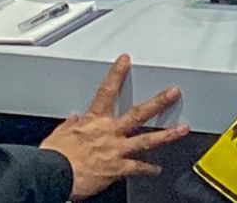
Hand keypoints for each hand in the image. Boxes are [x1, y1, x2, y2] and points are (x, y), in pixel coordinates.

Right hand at [41, 55, 188, 199]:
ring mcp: (116, 150)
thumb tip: (74, 120)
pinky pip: (137, 168)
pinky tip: (157, 169)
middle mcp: (108, 132)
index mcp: (93, 121)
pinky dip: (148, 169)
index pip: (107, 90)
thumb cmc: (55, 157)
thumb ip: (70, 125)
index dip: (117, 73)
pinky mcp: (117, 168)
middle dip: (157, 101)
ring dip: (166, 134)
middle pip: (137, 113)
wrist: (55, 174)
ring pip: (146, 140)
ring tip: (182, 129)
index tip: (126, 61)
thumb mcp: (59, 134)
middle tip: (172, 92)